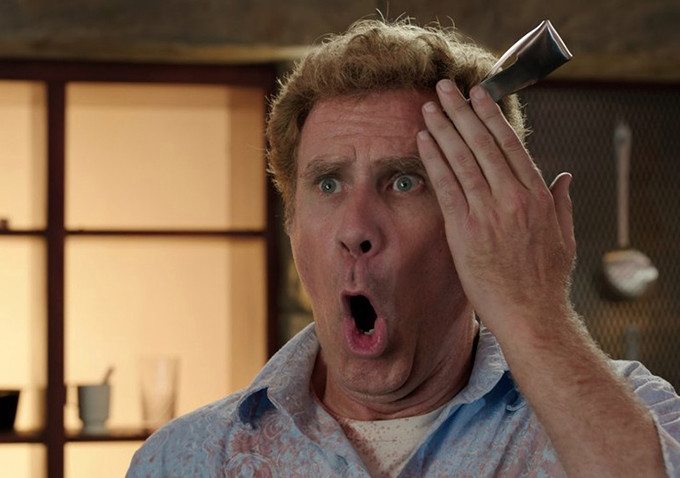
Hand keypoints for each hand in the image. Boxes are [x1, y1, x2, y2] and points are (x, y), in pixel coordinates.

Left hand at [416, 79, 575, 338]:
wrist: (532, 316)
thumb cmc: (546, 281)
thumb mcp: (564, 237)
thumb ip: (562, 203)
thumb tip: (565, 177)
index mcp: (537, 196)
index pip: (510, 145)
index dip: (491, 116)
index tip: (479, 95)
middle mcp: (513, 198)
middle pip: (483, 144)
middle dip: (462, 111)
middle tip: (446, 87)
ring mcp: (488, 213)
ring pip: (462, 159)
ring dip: (444, 129)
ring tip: (429, 107)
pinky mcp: (465, 231)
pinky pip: (446, 186)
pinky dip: (434, 160)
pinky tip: (423, 141)